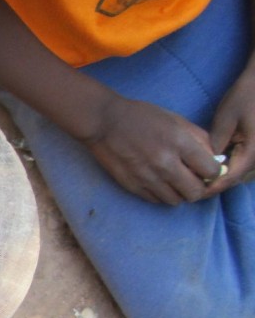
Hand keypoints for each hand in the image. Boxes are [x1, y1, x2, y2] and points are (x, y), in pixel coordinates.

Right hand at [85, 96, 221, 203]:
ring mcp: (148, 177)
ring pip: (176, 200)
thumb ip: (198, 137)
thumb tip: (213, 157)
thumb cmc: (141, 117)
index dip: (212, 172)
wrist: (104, 123)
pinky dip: (161, 194)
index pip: (210, 171)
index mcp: (179, 143)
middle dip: (198, 187)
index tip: (206, 168)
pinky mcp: (132, 186)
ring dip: (179, 193)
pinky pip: (155, 200)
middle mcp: (165, 164)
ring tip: (173, 182)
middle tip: (192, 179)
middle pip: (195, 192)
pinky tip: (158, 183)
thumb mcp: (175, 119)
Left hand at [205, 63, 254, 193]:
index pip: (230, 178)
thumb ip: (216, 144)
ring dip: (221, 177)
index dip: (210, 186)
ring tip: (197, 177)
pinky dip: (228, 167)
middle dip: (214, 184)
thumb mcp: (226, 119)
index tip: (192, 189)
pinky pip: (243, 164)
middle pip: (235, 178)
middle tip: (190, 185)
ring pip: (240, 174)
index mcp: (254, 151)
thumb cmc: (246, 96)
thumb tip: (205, 165)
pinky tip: (211, 165)